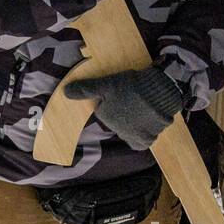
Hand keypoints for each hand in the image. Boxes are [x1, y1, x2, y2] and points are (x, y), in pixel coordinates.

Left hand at [65, 64, 182, 150]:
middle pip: (118, 122)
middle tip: (133, 99)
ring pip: (131, 131)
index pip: (105, 111)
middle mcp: (117, 130)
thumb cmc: (130, 86)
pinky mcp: (148, 139)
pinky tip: (149, 122)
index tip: (121, 93)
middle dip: (123, 113)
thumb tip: (65, 92)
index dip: (112, 101)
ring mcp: (132, 137)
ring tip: (144, 108)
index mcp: (105, 117)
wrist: (159, 92)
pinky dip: (146, 133)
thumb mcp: (106, 84)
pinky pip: (144, 140)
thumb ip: (86, 89)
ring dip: (136, 123)